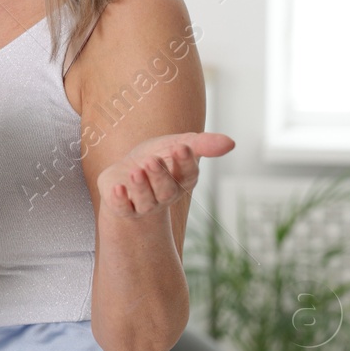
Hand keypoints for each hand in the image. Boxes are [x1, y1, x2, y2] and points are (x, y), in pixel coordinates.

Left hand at [97, 131, 234, 220]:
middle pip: (166, 190)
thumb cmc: (155, 157)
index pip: (188, 174)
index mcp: (182, 179)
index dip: (186, 162)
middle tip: (153, 160)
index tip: (181, 147)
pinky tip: (117, 188)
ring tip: (136, 171)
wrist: (126, 174)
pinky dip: (120, 200)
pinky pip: (123, 208)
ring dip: (141, 187)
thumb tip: (231, 143)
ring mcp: (145, 204)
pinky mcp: (124, 207)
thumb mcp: (176, 144)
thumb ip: (202, 144)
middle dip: (160, 176)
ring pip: (146, 201)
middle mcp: (165, 195)